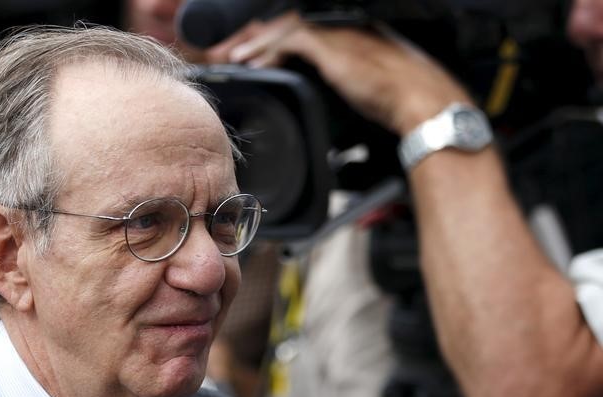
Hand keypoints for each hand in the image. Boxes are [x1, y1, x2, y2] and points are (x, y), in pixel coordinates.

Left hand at [204, 11, 471, 135]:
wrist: (421, 101)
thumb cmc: (399, 104)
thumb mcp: (363, 96)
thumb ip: (340, 95)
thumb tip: (329, 118)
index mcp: (346, 38)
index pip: (299, 31)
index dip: (270, 42)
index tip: (250, 56)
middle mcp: (340, 30)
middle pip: (285, 24)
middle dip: (253, 38)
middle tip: (229, 53)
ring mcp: (337, 35)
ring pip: (283, 28)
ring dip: (254, 43)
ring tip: (232, 57)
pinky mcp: (333, 47)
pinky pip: (291, 40)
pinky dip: (268, 50)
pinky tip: (251, 62)